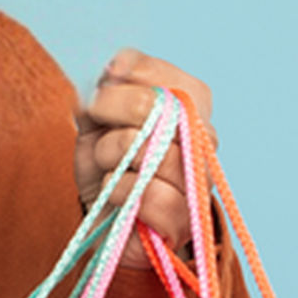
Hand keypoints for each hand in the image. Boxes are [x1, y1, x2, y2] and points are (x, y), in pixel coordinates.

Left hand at [74, 50, 214, 258]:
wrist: (106, 226)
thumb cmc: (108, 170)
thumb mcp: (95, 124)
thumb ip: (100, 93)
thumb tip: (109, 72)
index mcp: (190, 112)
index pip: (175, 79)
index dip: (137, 72)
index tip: (106, 77)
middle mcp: (203, 143)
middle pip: (166, 108)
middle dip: (114, 108)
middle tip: (94, 121)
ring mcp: (197, 183)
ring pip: (156, 151)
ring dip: (112, 154)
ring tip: (107, 165)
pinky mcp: (183, 220)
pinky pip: (151, 193)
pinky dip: (119, 189)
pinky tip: (113, 192)